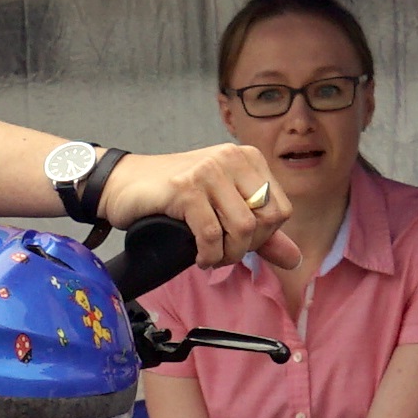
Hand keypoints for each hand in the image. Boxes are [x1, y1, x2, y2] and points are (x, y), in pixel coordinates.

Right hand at [110, 140, 300, 270]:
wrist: (123, 183)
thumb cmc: (174, 196)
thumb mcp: (223, 209)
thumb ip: (261, 234)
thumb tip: (294, 260)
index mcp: (248, 158)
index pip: (281, 210)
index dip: (264, 237)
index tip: (237, 243)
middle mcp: (232, 158)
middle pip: (265, 220)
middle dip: (246, 248)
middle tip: (222, 252)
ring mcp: (209, 170)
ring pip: (242, 228)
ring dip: (226, 255)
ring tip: (210, 256)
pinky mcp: (186, 187)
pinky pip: (211, 234)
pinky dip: (207, 254)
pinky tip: (198, 255)